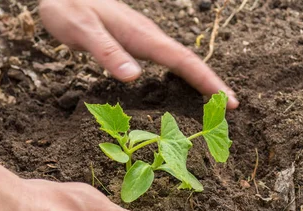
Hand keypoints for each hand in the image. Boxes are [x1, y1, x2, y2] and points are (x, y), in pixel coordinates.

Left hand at [39, 0, 238, 108]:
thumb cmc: (68, 8)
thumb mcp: (82, 30)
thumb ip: (108, 52)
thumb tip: (134, 77)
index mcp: (142, 35)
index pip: (182, 61)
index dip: (207, 81)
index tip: (229, 101)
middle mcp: (149, 37)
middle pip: (189, 63)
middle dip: (212, 85)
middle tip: (233, 108)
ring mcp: (145, 40)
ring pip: (180, 62)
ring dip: (201, 81)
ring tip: (217, 103)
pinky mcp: (138, 43)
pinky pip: (168, 62)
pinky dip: (183, 76)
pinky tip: (185, 88)